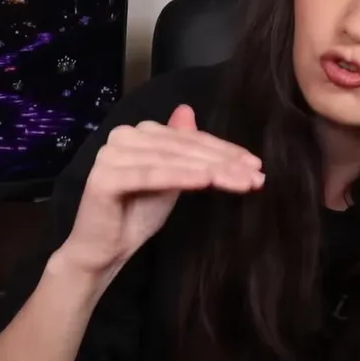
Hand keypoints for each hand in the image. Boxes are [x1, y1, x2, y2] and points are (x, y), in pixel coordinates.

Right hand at [56, 105, 264, 274]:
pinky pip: (151, 176)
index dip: (223, 150)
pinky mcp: (105, 178)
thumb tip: (188, 110)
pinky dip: (181, 177)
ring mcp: (111, 155)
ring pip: (172, 161)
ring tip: (241, 182)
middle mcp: (122, 137)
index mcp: (138, 133)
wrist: (103, 250)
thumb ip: (182, 148)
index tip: (255, 164)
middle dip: (223, 163)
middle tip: (256, 176)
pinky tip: (207, 181)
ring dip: (211, 171)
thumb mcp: (170, 178)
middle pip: (184, 149)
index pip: (189, 139)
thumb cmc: (137, 214)